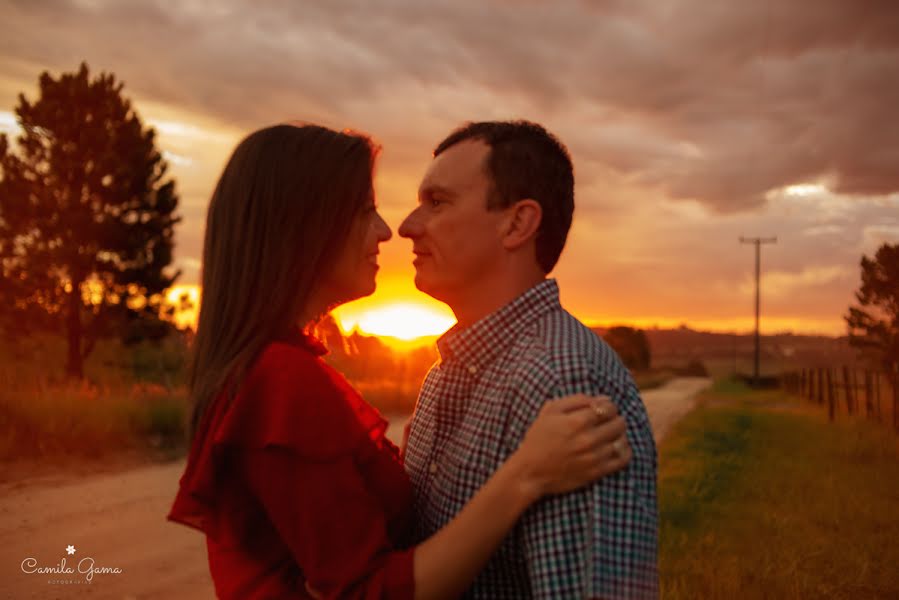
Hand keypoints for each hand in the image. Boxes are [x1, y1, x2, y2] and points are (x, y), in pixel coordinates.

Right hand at [512, 394, 631, 498]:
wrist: (531, 472)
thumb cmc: (538, 438)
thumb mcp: (550, 411)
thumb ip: (576, 400)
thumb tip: (602, 399)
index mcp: (577, 422)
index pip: (609, 407)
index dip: (608, 405)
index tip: (602, 409)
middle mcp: (589, 439)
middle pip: (619, 422)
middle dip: (614, 418)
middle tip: (605, 421)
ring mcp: (595, 457)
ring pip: (622, 439)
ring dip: (618, 434)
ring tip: (609, 434)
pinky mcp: (597, 472)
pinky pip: (623, 459)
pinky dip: (624, 450)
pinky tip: (616, 447)